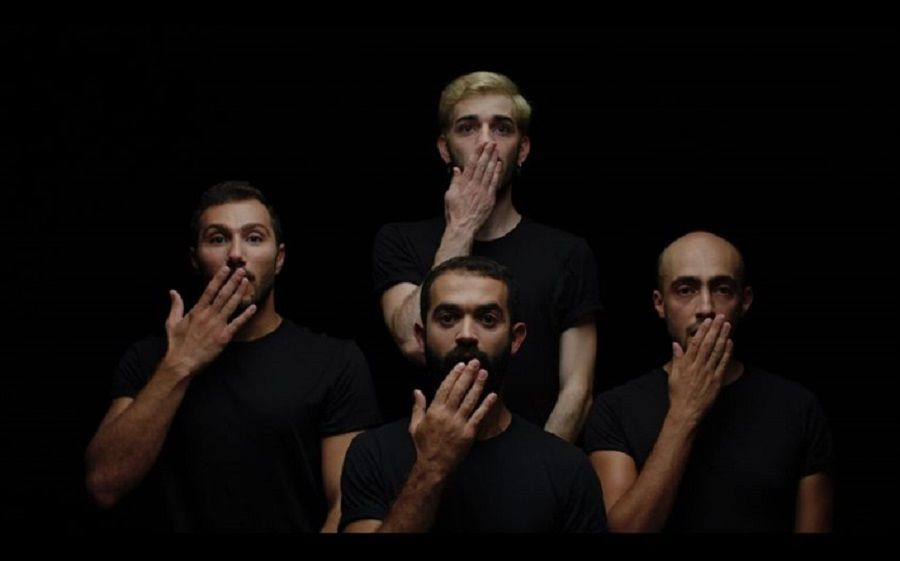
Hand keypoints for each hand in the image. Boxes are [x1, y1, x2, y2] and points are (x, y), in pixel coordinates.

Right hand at [162, 266, 256, 376]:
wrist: (181, 363)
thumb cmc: (176, 343)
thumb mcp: (171, 322)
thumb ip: (176, 305)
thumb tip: (173, 291)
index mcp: (196, 311)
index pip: (209, 290)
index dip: (219, 278)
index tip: (226, 268)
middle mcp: (208, 316)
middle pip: (223, 295)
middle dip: (233, 281)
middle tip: (242, 270)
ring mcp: (217, 326)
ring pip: (231, 305)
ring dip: (240, 293)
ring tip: (247, 282)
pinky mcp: (223, 337)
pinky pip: (237, 324)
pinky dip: (245, 315)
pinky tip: (253, 307)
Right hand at [408, 359, 496, 476]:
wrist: (433, 465)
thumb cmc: (423, 445)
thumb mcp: (415, 425)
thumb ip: (417, 407)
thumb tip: (417, 391)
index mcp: (434, 411)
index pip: (445, 388)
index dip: (454, 375)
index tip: (461, 364)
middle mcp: (447, 414)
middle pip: (459, 390)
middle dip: (468, 375)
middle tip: (476, 362)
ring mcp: (459, 423)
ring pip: (470, 400)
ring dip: (478, 385)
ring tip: (484, 373)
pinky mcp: (469, 433)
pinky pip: (479, 416)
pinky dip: (486, 405)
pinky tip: (492, 395)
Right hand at [443, 142, 502, 235]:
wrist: (463, 227)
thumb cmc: (454, 212)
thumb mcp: (449, 195)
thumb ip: (454, 181)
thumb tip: (456, 170)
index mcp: (463, 183)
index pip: (471, 164)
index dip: (477, 153)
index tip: (481, 144)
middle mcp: (474, 185)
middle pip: (482, 166)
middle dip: (487, 153)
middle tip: (492, 143)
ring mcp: (482, 192)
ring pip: (489, 172)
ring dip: (493, 160)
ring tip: (496, 150)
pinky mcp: (489, 198)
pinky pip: (494, 183)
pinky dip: (496, 173)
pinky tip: (499, 165)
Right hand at [667, 314, 732, 423]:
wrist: (686, 411)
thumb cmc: (678, 394)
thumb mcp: (673, 375)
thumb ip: (677, 359)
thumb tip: (676, 345)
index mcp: (687, 364)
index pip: (696, 343)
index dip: (702, 331)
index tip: (707, 321)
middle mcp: (698, 366)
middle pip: (708, 344)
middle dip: (715, 330)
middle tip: (720, 318)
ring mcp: (709, 373)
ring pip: (717, 352)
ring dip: (723, 337)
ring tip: (727, 326)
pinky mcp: (717, 381)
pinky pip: (723, 364)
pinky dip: (727, 353)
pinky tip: (730, 344)